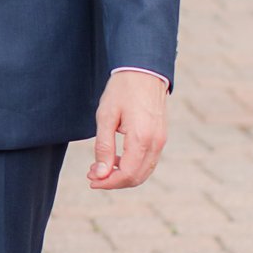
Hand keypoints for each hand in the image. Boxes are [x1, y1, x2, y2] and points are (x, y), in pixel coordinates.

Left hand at [88, 70, 169, 191]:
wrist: (144, 70)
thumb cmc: (122, 90)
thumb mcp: (106, 117)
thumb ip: (104, 147)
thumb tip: (100, 174)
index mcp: (142, 138)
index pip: (127, 174)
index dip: (108, 182)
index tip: (91, 179)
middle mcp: (156, 142)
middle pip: (137, 177)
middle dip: (114, 181)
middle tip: (92, 175)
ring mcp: (161, 140)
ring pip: (144, 171)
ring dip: (123, 175)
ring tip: (101, 167)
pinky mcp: (161, 136)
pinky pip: (149, 160)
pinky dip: (133, 166)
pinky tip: (116, 158)